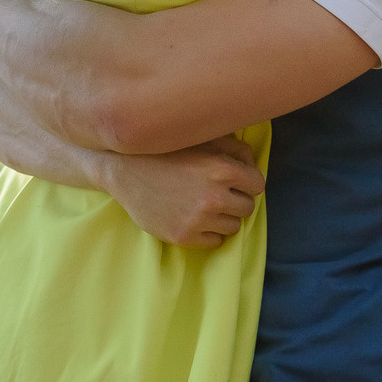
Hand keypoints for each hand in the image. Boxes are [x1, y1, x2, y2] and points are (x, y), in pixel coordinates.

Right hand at [103, 135, 265, 247]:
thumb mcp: (202, 139)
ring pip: (233, 227)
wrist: (123, 169)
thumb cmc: (166, 150)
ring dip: (223, 216)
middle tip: (217, 192)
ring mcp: (198, 219)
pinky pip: (214, 242)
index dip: (247, 181)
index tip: (234, 180)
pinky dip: (208, 231)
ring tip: (204, 204)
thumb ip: (235, 148)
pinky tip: (193, 216)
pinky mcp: (183, 236)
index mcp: (222, 169)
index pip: (258, 185)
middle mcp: (213, 196)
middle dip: (236, 199)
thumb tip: (252, 166)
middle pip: (247, 207)